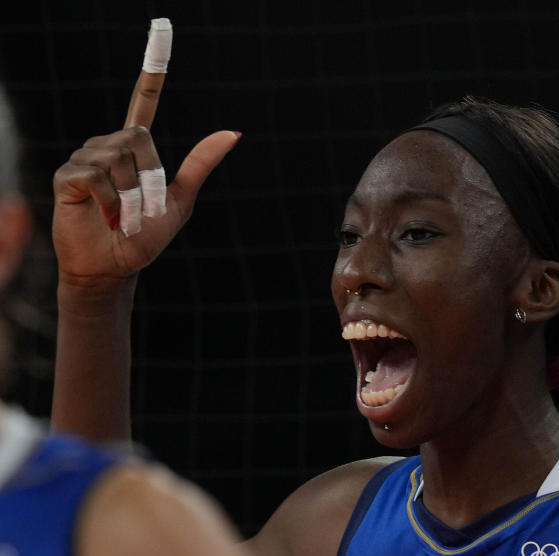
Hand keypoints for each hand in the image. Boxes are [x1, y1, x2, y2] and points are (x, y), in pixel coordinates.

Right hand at [52, 22, 238, 289]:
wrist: (115, 267)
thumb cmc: (144, 236)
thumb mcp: (180, 200)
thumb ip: (201, 163)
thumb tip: (235, 132)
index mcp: (136, 149)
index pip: (143, 101)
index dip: (152, 70)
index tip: (160, 30)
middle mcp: (108, 146)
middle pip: (139, 139)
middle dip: (150, 178)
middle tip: (145, 208)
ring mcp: (85, 158)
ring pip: (119, 159)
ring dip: (133, 196)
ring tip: (126, 216)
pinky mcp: (67, 176)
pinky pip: (97, 176)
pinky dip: (112, 202)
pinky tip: (108, 216)